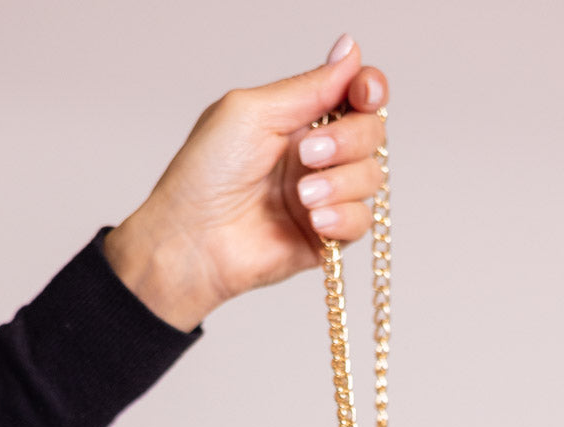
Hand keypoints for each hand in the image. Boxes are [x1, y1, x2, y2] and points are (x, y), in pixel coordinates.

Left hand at [102, 33, 388, 331]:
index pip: (355, 95)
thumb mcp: (253, 112)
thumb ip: (308, 87)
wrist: (192, 240)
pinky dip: (343, 217)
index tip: (364, 92)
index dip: (369, 89)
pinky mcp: (327, 236)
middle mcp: (317, 154)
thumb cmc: (205, 174)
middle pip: (371, 134)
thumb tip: (350, 51)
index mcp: (299, 118)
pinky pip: (362, 222)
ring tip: (303, 195)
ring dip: (342, 183)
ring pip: (371, 177)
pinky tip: (313, 220)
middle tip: (309, 154)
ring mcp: (324, 195)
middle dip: (350, 140)